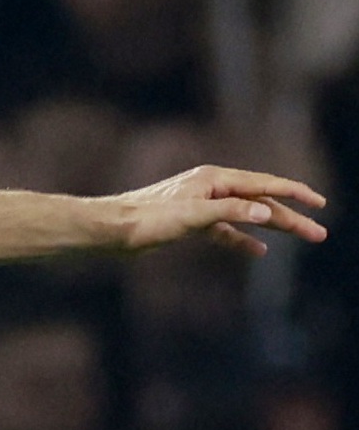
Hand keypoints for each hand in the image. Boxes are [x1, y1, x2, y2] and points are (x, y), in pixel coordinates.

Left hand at [113, 164, 326, 255]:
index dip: (294, 194)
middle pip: (261, 201)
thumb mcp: (191, 217)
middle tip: (320, 233)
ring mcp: (201, 204)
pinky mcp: (190, 223)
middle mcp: (211, 187)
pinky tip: (258, 251)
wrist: (109, 230)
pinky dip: (242, 238)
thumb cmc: (145, 220)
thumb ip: (230, 213)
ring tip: (302, 236)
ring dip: (274, 227)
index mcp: (214, 179)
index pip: (264, 185)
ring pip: (246, 215)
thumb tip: (267, 214)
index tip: (319, 204)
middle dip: (292, 216)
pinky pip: (224, 230)